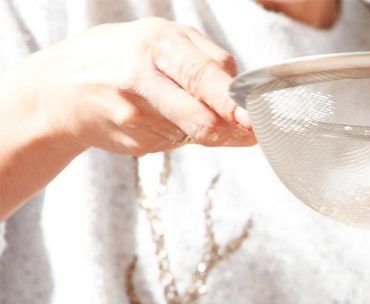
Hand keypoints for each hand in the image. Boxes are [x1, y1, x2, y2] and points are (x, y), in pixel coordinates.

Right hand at [30, 17, 253, 154]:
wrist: (58, 88)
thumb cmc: (122, 57)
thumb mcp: (161, 39)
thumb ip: (207, 60)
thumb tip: (248, 94)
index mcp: (156, 43)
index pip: (202, 73)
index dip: (231, 100)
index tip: (253, 115)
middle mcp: (142, 76)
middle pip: (197, 111)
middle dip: (228, 126)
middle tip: (251, 132)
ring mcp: (135, 113)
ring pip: (193, 131)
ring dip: (207, 129)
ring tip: (189, 111)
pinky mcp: (134, 140)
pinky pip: (175, 142)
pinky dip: (180, 133)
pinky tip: (157, 118)